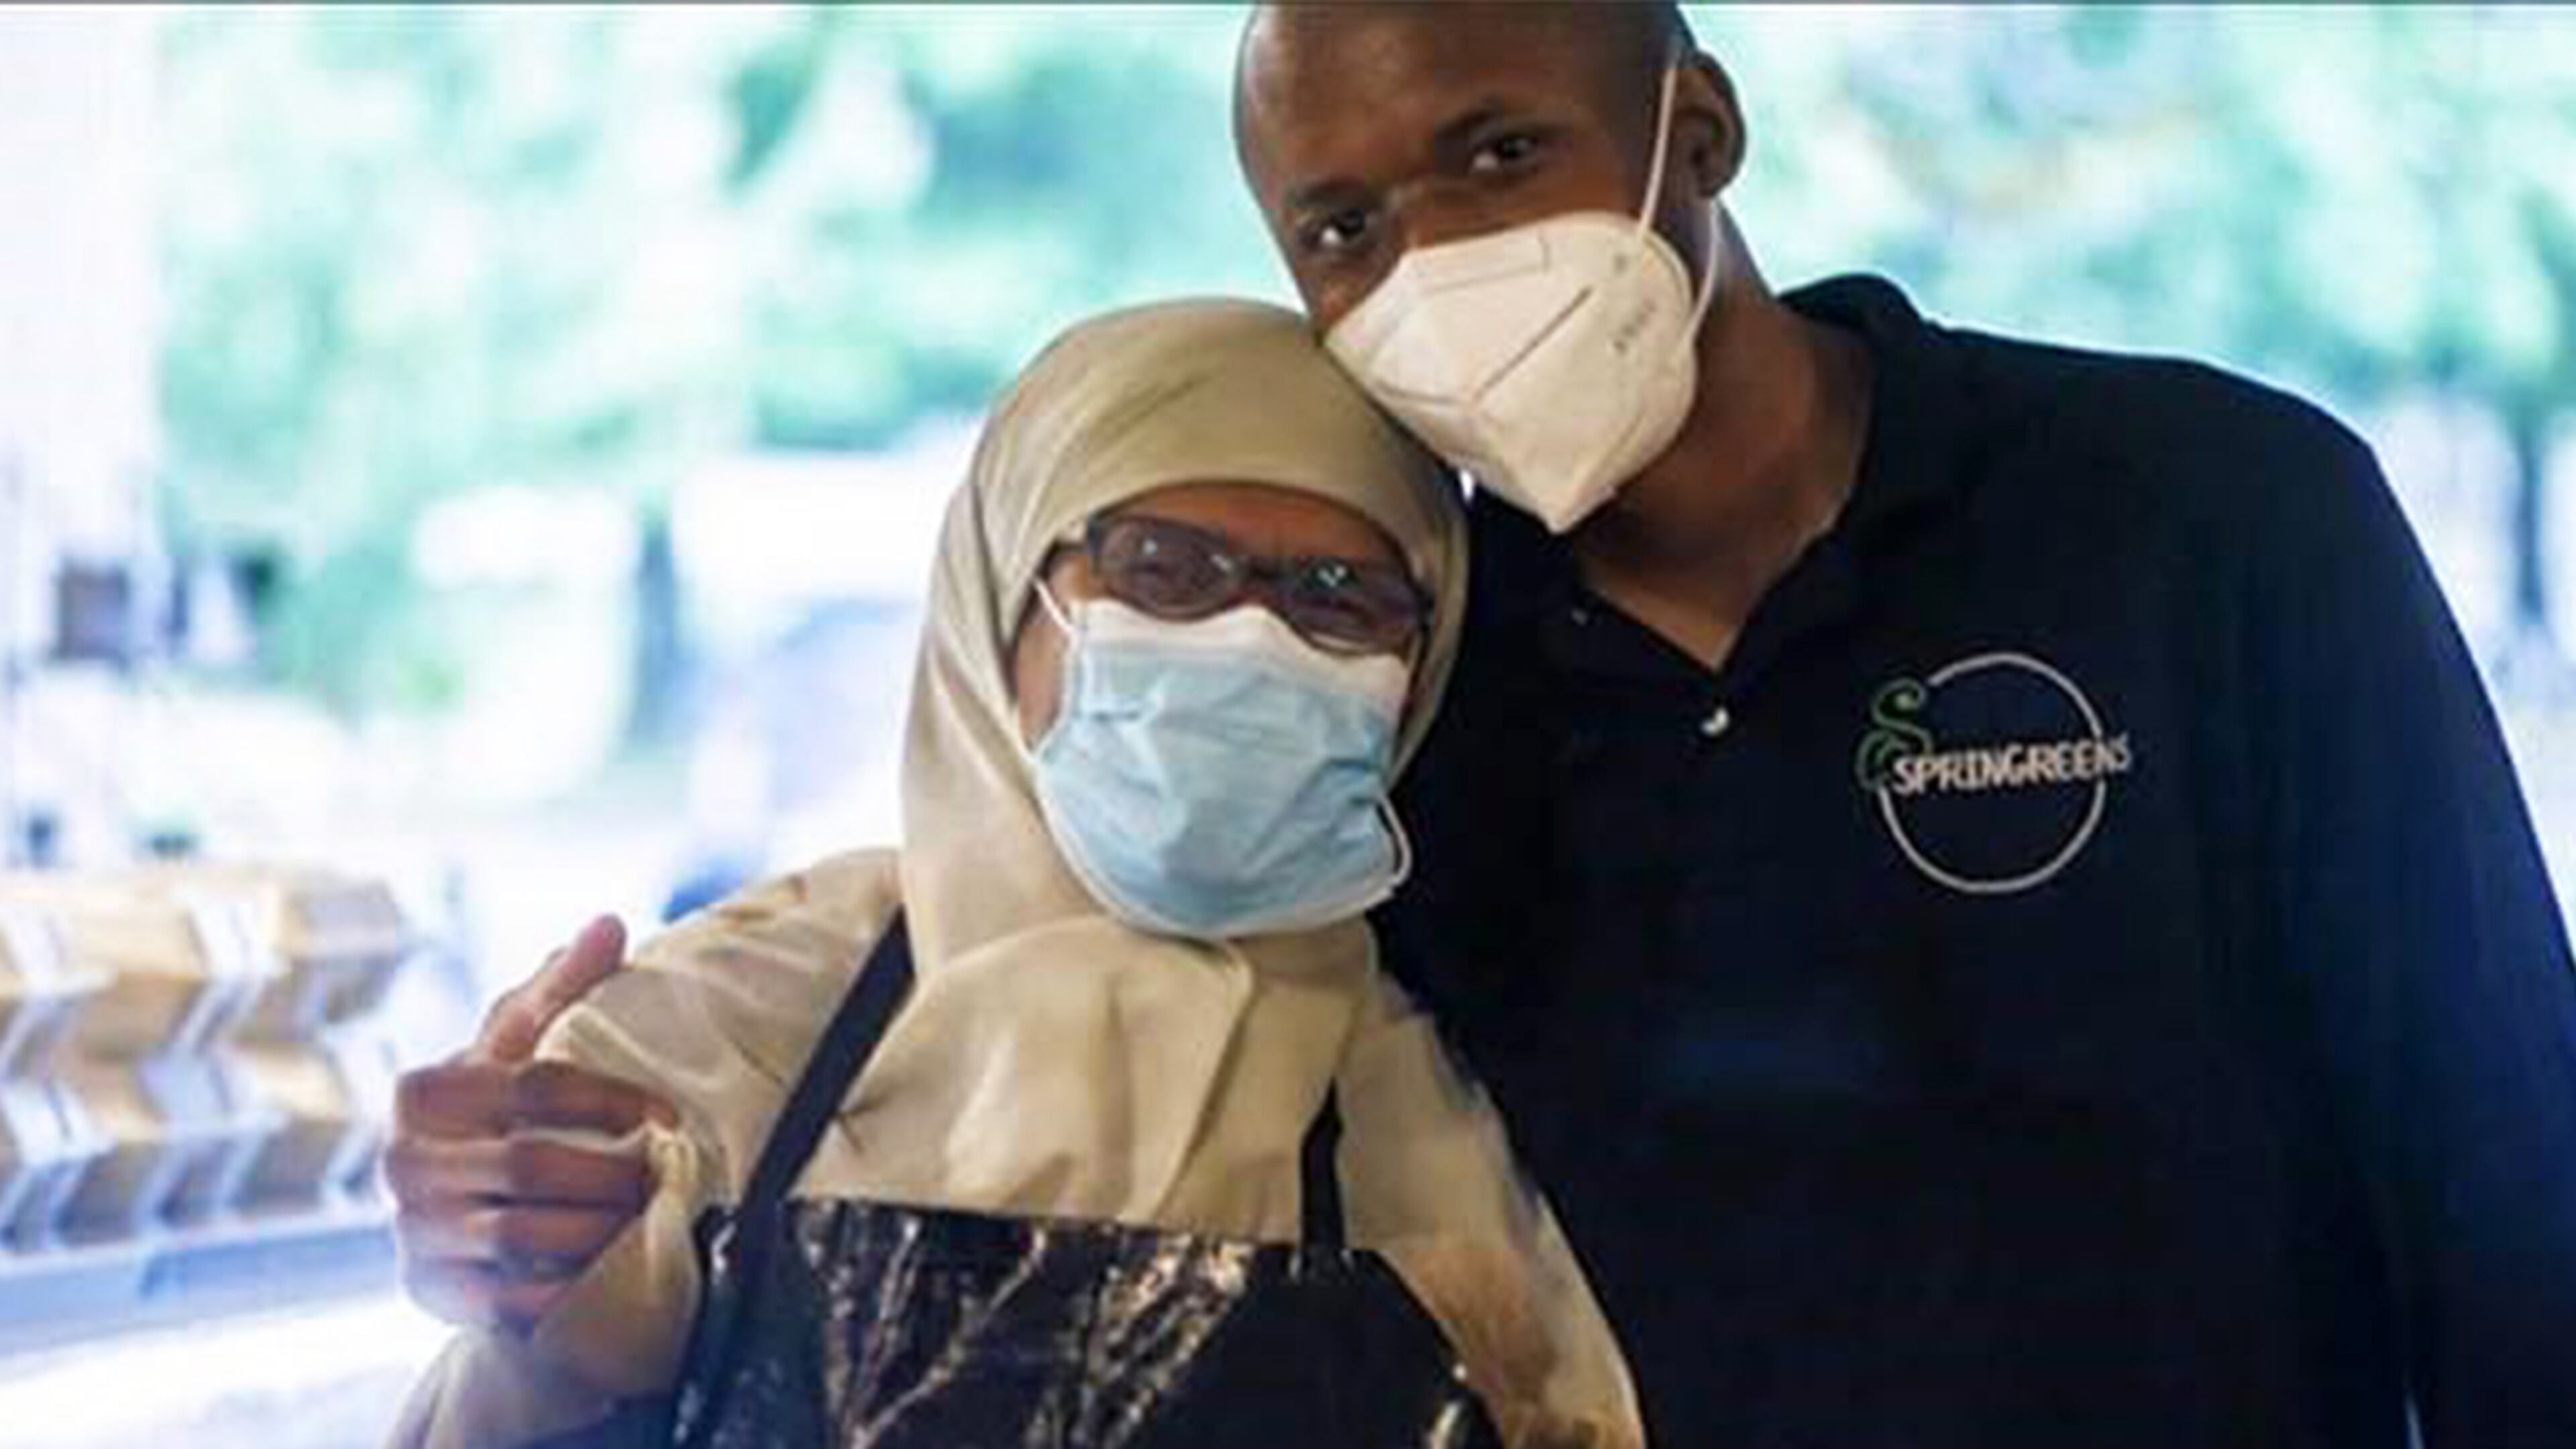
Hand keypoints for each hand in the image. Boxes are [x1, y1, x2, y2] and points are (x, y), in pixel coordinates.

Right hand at [386, 915, 673, 1332]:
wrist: (461, 1191)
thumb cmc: (502, 1101)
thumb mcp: (525, 1041)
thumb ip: (562, 986)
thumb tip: (608, 926)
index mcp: (424, 1091)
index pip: (532, 1086)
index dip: (608, 1098)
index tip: (665, 1115)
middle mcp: (405, 1161)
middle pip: (530, 1165)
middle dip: (611, 1173)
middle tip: (662, 1177)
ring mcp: (413, 1228)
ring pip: (521, 1234)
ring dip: (596, 1230)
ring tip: (643, 1220)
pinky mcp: (428, 1286)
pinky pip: (502, 1298)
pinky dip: (558, 1288)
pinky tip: (598, 1272)